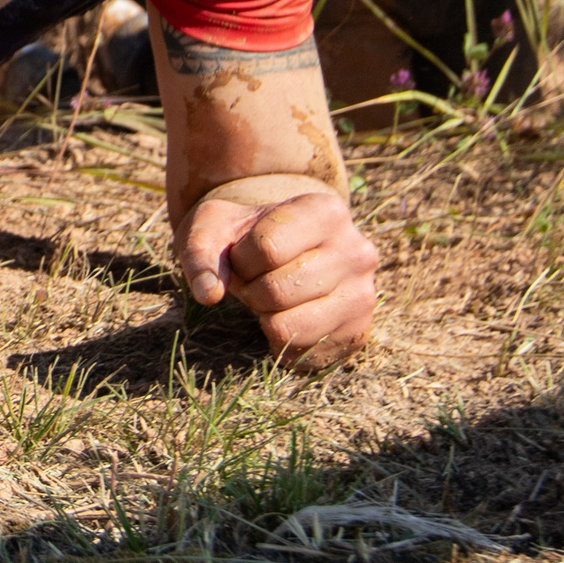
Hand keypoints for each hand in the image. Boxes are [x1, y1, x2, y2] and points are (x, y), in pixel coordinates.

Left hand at [177, 181, 377, 365]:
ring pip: (288, 325)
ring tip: (271, 296)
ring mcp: (362, 294)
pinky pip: (300, 351)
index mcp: (326, 211)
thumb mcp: (214, 228)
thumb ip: (200, 253)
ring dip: (263, 316)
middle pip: (277, 290)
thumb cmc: (244, 237)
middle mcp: (356, 251)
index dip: (240, 259)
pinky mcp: (357, 332)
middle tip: (255, 280)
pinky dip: (279, 339)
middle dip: (250, 290)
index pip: (266, 248)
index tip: (243, 254)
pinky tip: (287, 315)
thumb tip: (208, 293)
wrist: (280, 254)